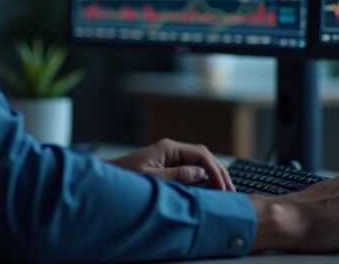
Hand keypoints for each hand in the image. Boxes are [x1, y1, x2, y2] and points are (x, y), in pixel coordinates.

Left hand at [107, 138, 234, 190]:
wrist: (108, 180)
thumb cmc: (125, 178)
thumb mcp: (153, 179)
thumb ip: (177, 176)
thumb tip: (201, 174)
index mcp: (168, 148)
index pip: (200, 154)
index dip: (214, 170)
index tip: (223, 186)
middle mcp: (171, 150)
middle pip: (203, 156)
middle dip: (218, 171)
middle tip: (231, 190)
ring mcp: (169, 157)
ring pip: (199, 162)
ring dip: (212, 174)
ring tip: (225, 190)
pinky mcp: (167, 165)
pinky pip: (190, 168)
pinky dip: (203, 177)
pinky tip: (209, 187)